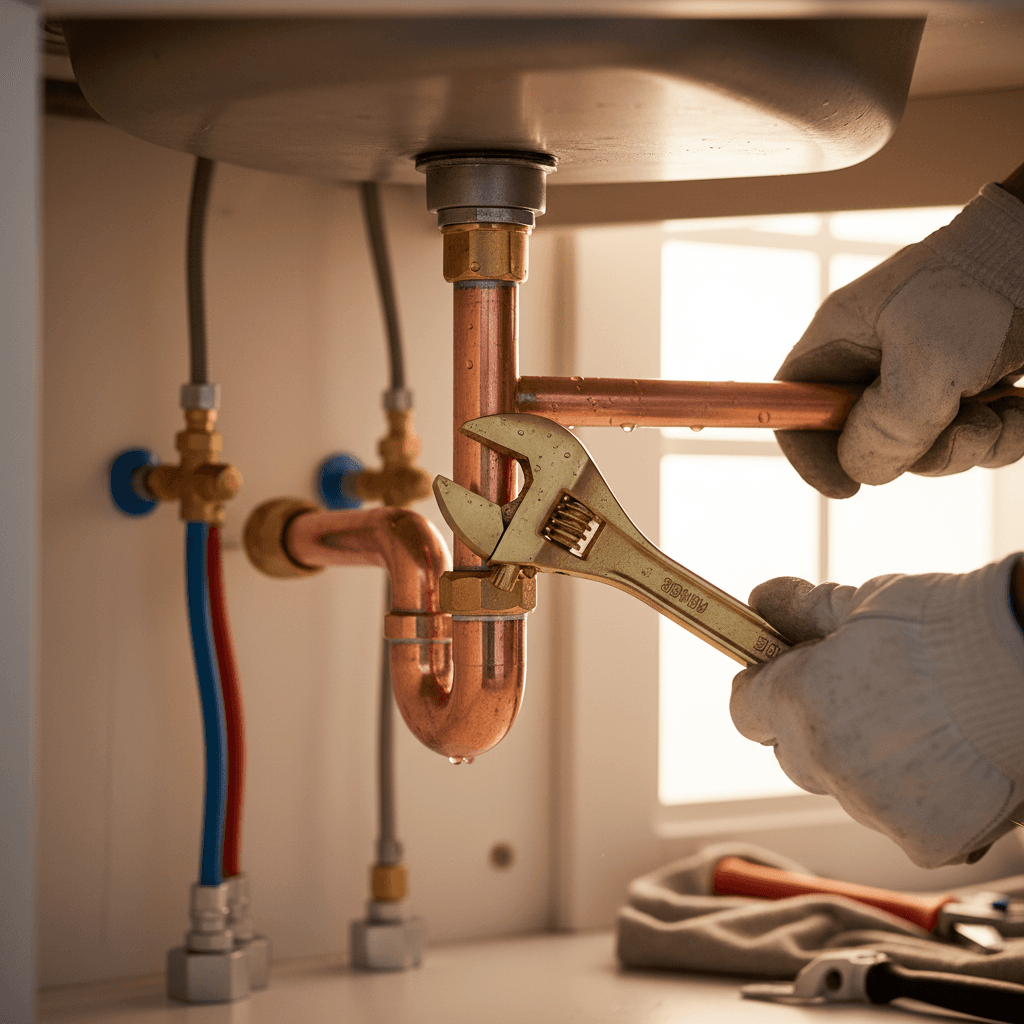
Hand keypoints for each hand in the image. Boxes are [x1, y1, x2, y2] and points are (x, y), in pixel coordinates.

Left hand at [729, 557, 1023, 867]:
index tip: (782, 676)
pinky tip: (947, 761)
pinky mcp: (924, 839)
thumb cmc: (945, 626)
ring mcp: (874, 807)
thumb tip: (758, 602)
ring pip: (846, 789)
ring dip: (864, 765)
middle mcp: (825, 763)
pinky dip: (916, 798)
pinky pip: (899, 821)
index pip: (746, 711)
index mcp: (799, 703)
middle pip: (792, 754)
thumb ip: (799, 611)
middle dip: (812, 727)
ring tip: (918, 726)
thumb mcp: (862, 603)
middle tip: (861, 697)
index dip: (763, 690)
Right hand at [774, 183, 1023, 497]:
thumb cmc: (985, 291)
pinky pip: (976, 442)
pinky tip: (1020, 409)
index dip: (807, 449)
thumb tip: (863, 471)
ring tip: (998, 411)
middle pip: (866, 441)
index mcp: (845, 338)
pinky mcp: (977, 389)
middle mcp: (880, 361)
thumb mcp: (928, 363)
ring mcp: (929, 378)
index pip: (795, 403)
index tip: (845, 487)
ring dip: (969, 445)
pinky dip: (1004, 436)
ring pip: (928, 450)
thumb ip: (885, 429)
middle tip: (953, 430)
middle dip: (916, 453)